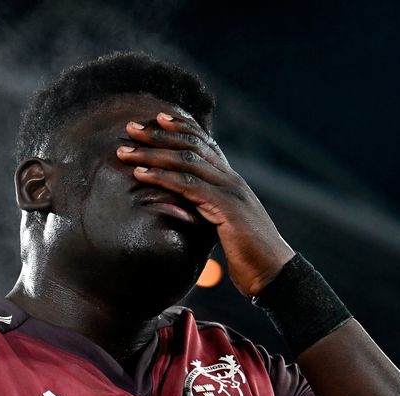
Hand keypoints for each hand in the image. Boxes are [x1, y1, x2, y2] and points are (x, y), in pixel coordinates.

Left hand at [116, 110, 295, 297]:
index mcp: (232, 182)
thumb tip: (186, 211)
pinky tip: (140, 174)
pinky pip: (189, 186)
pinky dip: (162, 177)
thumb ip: (207, 213)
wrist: (274, 274)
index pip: (206, 144)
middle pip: (193, 145)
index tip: (156, 118)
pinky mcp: (226, 208)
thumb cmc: (249, 257)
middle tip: (130, 126)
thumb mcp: (225, 228)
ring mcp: (231, 191)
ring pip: (187, 161)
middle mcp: (232, 180)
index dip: (181, 128)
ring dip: (152, 153)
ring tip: (125, 150)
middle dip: (159, 134)